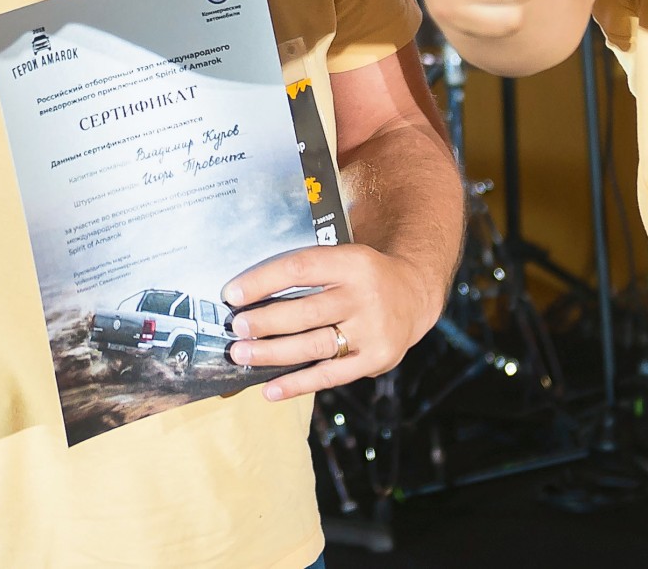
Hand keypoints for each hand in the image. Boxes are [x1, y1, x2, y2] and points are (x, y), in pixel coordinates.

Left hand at [222, 244, 435, 400]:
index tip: (233, 293)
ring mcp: (372, 331)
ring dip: (273, 353)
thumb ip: (310, 271)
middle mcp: (364, 296)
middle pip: (306, 312)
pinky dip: (297, 384)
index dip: (264, 281)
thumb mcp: (345, 258)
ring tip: (242, 355)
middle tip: (237, 329)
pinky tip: (270, 389)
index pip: (301, 268)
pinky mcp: (376, 359)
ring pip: (314, 346)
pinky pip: (330, 376)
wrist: (414, 294)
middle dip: (265, 322)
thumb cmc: (364, 277)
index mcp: (353, 262)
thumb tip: (251, 292)